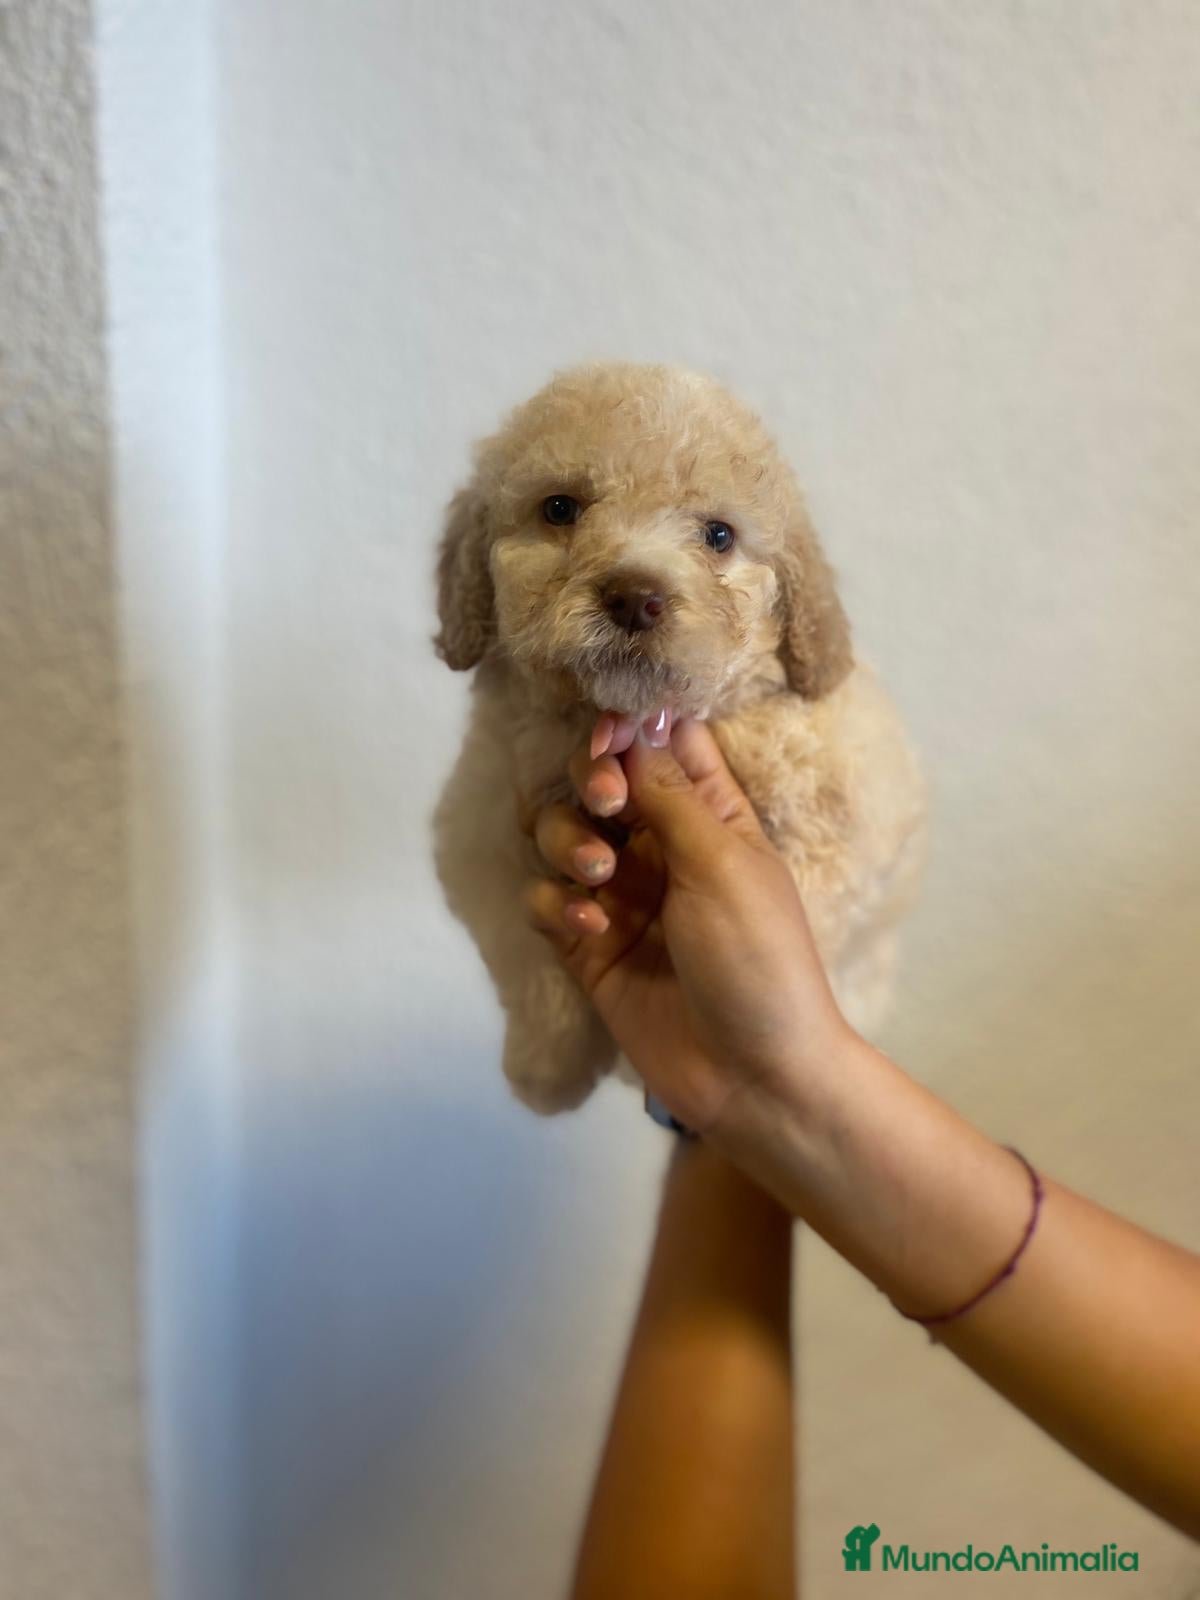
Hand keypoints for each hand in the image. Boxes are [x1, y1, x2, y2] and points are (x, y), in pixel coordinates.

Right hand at [523, 716, 850, 1132]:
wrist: (753, 1075)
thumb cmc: (758, 959)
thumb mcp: (723, 863)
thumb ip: (670, 794)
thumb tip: (633, 728)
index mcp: (711, 815)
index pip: (662, 743)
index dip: (629, 726)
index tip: (609, 733)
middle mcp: (660, 846)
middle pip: (598, 779)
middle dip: (591, 780)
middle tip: (608, 804)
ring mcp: (621, 896)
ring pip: (561, 834)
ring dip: (569, 841)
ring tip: (599, 876)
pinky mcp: (588, 946)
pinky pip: (547, 900)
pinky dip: (557, 905)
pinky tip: (589, 931)